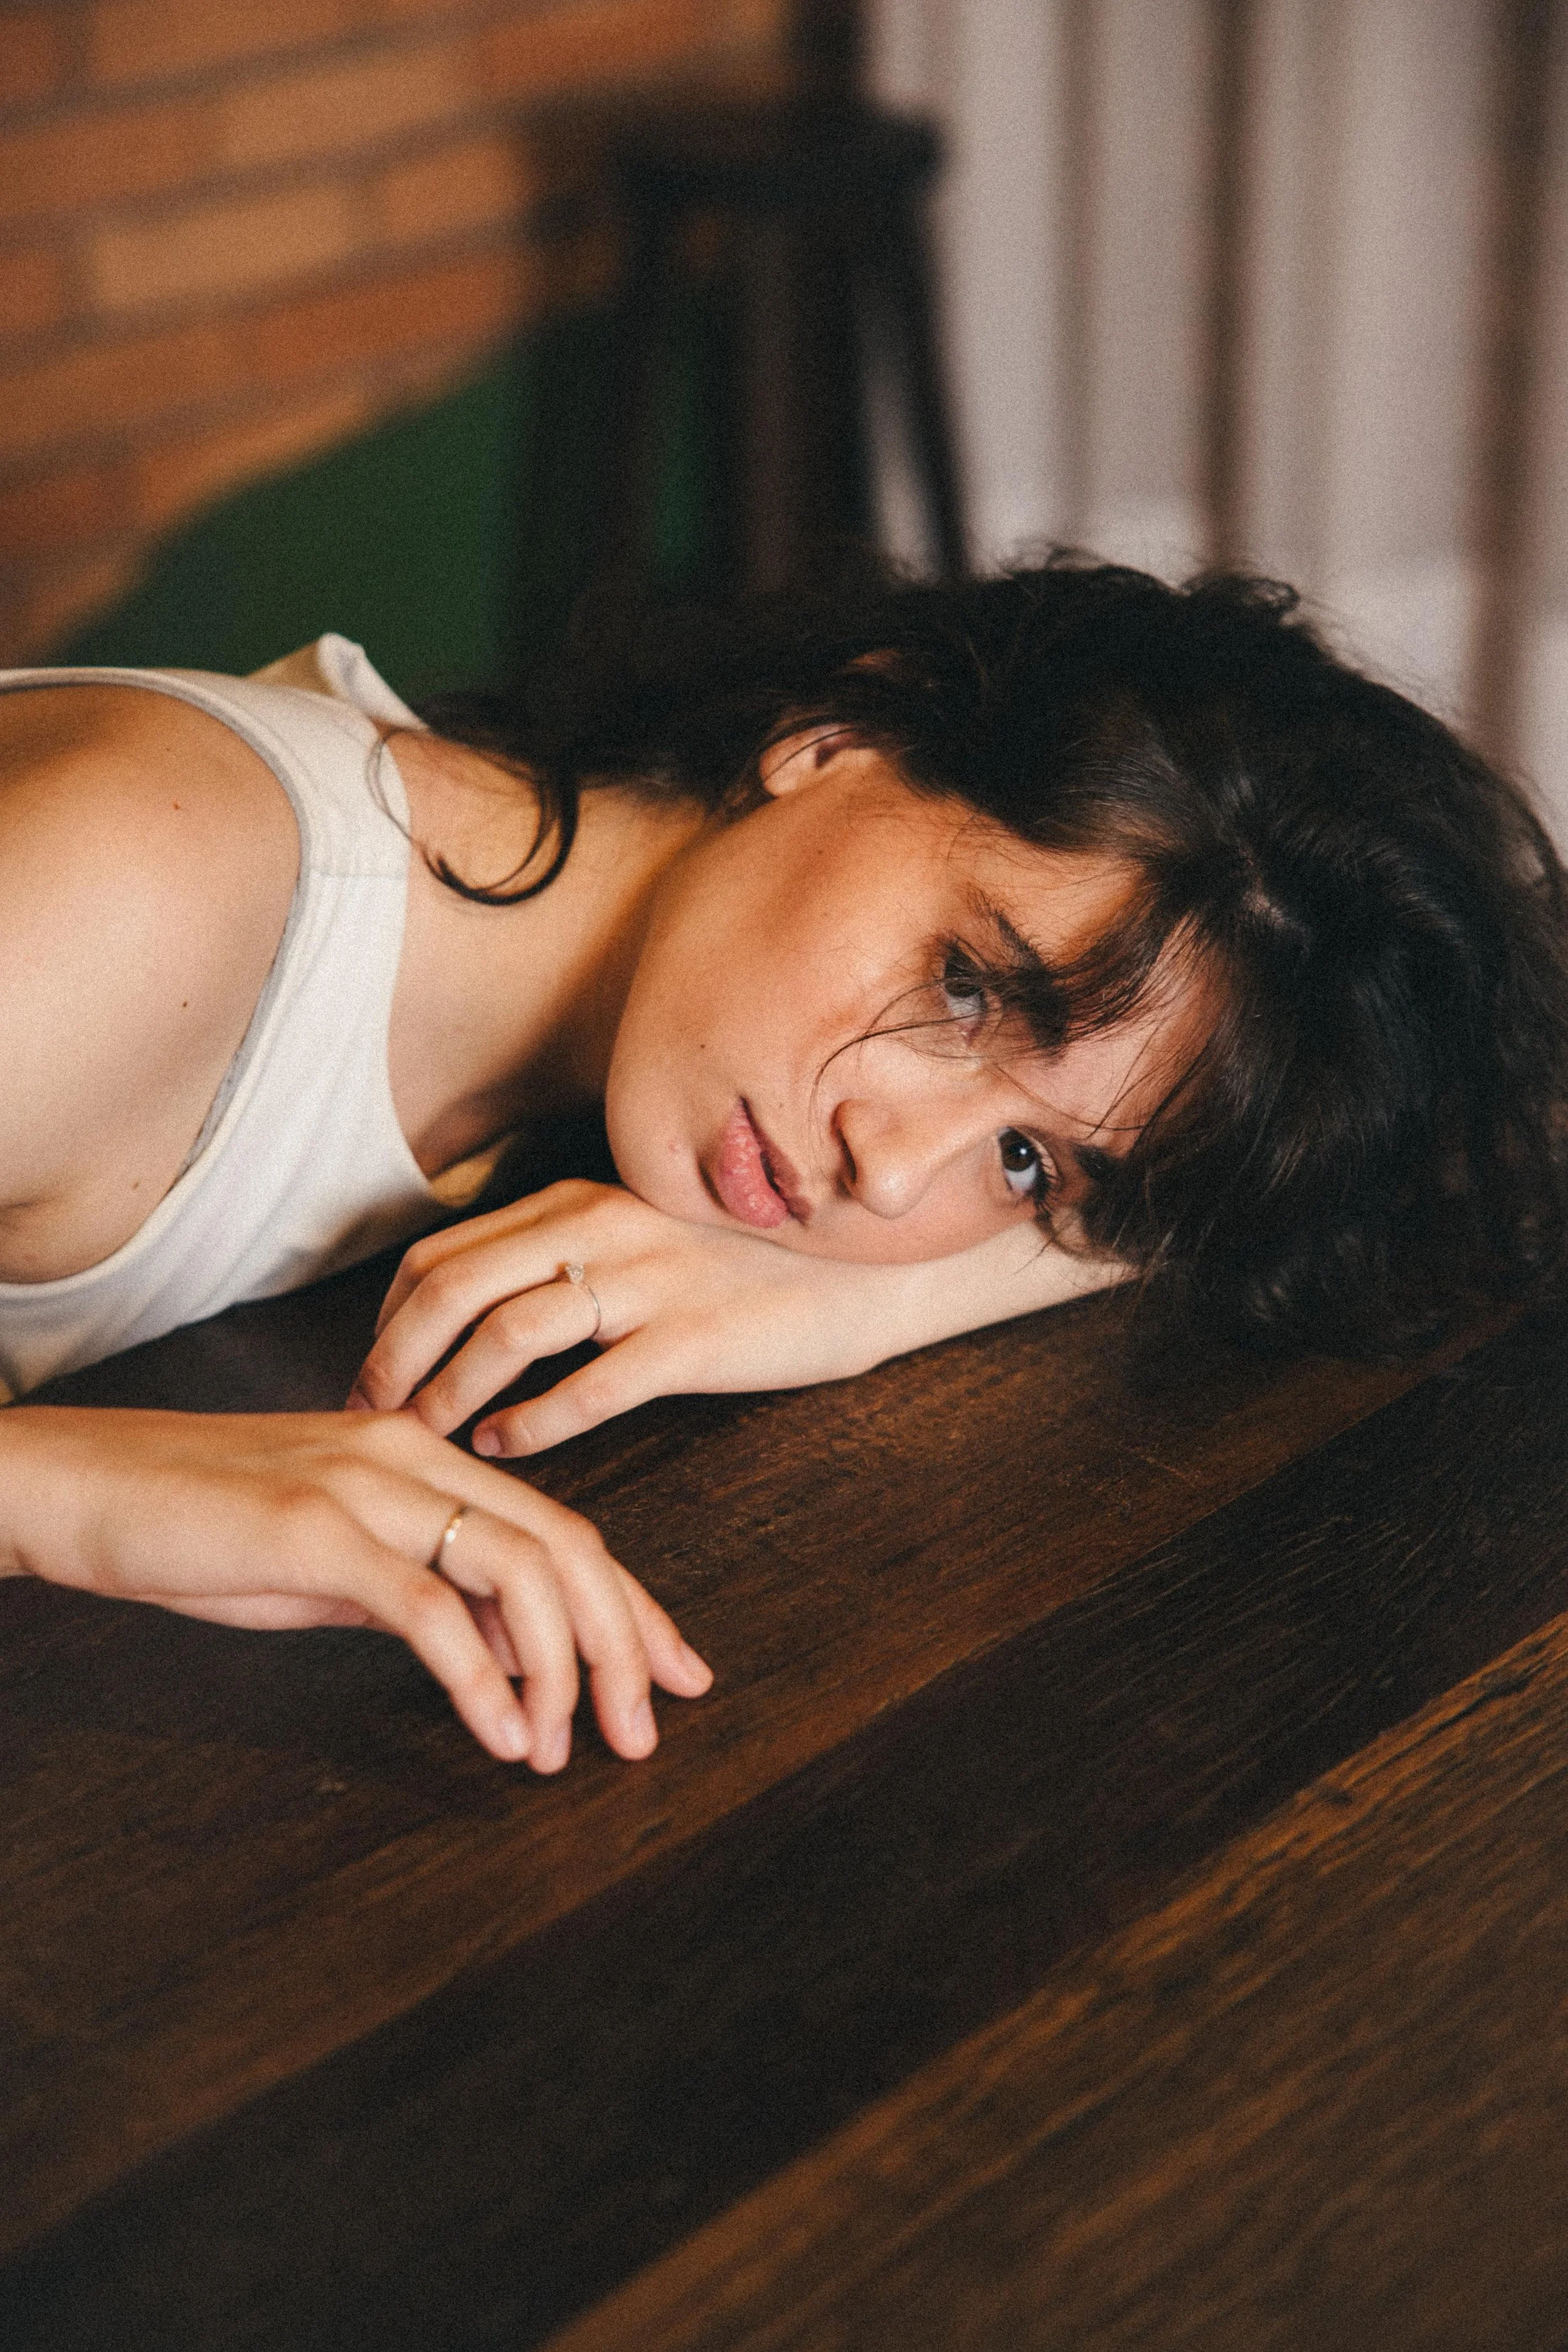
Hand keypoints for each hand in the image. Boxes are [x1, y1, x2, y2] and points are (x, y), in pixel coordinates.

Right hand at [0, 1403, 711, 1766]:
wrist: (81, 1487)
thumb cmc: (196, 1526)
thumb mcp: (327, 1560)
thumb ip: (415, 1589)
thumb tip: (495, 1652)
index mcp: (424, 1457)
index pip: (563, 1530)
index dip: (631, 1606)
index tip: (678, 1671)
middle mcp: (414, 1458)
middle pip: (567, 1548)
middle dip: (624, 1645)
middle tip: (647, 1730)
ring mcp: (368, 1488)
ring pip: (519, 1571)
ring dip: (561, 1671)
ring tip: (568, 1750)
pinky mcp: (316, 1533)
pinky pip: (430, 1610)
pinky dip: (481, 1680)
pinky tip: (501, 1735)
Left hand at [349, 1179, 1118, 1455]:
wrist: (865, 1268)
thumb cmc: (745, 1261)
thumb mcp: (643, 1235)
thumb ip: (566, 1257)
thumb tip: (479, 1314)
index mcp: (578, 1202)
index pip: (442, 1254)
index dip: (387, 1320)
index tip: (369, 1375)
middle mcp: (602, 1228)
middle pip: (453, 1289)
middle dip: (393, 1361)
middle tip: (371, 1421)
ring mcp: (649, 1282)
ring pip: (507, 1333)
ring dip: (448, 1396)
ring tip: (425, 1442)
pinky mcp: (694, 1339)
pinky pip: (591, 1384)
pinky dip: (532, 1421)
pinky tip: (505, 1446)